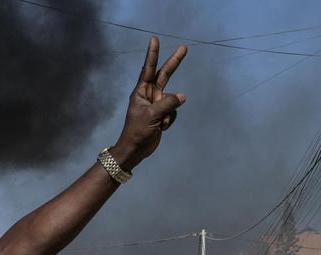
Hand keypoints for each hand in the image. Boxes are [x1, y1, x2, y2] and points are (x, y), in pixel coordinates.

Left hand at [110, 37, 187, 169]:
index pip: (149, 69)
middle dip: (174, 62)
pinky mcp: (162, 114)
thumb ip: (167, 104)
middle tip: (184, 48)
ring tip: (159, 124)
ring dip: (169, 113)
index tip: (154, 39)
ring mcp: (157, 104)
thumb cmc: (137, 131)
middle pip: (165, 75)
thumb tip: (182, 96)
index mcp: (141, 92)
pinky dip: (169, 121)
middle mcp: (150, 95)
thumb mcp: (151, 116)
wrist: (135, 150)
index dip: (152, 54)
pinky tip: (160, 129)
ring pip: (172, 100)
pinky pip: (172, 112)